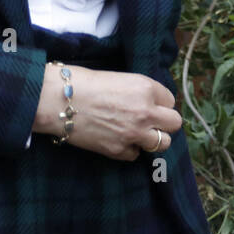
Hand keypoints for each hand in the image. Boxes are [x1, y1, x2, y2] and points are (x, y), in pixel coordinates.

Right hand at [33, 63, 181, 159]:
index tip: (150, 105)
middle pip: (174, 124)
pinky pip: (136, 155)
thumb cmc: (85, 83)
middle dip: (164, 123)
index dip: (159, 104)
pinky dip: (129, 149)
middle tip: (151, 122)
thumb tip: (150, 103)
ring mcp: (134, 133)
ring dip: (152, 139)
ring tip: (138, 134)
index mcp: (146, 88)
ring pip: (162, 143)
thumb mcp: (121, 79)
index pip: (170, 101)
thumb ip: (140, 92)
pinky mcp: (119, 150)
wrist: (59, 101)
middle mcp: (146, 112)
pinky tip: (118, 140)